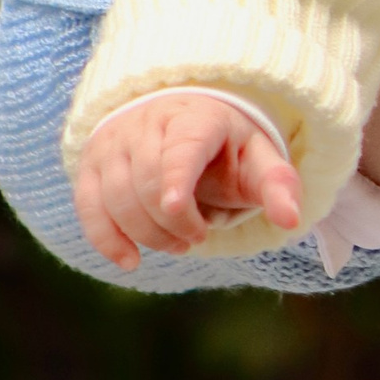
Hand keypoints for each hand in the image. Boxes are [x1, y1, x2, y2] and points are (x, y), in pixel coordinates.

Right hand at [71, 92, 301, 267]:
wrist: (181, 124)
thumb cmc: (226, 150)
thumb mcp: (258, 160)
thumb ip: (278, 186)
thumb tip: (291, 220)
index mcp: (196, 118)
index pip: (181, 147)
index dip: (176, 177)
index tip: (178, 209)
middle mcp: (147, 123)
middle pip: (146, 178)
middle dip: (172, 221)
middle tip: (199, 237)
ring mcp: (114, 143)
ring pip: (115, 194)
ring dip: (146, 232)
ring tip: (178, 244)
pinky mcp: (91, 166)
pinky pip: (88, 206)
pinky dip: (106, 238)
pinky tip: (130, 261)